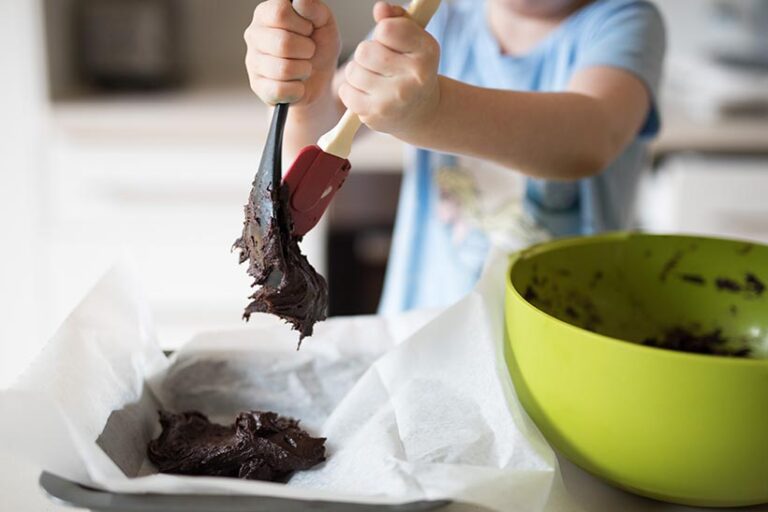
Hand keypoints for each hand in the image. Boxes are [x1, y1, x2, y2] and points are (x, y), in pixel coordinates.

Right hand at [244, 0, 340, 106]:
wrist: (320, 79)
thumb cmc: (319, 46)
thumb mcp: (324, 24)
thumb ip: (315, 8)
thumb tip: (300, 1)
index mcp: (266, 13)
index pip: (280, 13)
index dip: (302, 25)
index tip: (308, 29)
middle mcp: (253, 35)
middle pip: (283, 43)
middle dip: (307, 50)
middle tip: (309, 51)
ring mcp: (253, 62)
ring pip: (283, 69)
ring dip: (304, 70)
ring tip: (304, 67)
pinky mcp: (257, 86)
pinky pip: (280, 90)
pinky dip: (298, 89)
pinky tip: (297, 84)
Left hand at [339, 2, 440, 137]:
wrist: (421, 111)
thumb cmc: (413, 69)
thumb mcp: (414, 40)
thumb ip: (397, 19)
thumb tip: (380, 9)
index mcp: (426, 51)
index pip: (386, 29)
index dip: (383, 33)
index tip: (391, 43)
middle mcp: (414, 77)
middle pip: (364, 51)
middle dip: (367, 54)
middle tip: (380, 64)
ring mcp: (394, 99)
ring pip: (353, 71)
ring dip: (358, 72)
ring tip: (374, 79)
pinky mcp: (376, 115)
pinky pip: (346, 91)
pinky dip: (351, 90)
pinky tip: (367, 94)